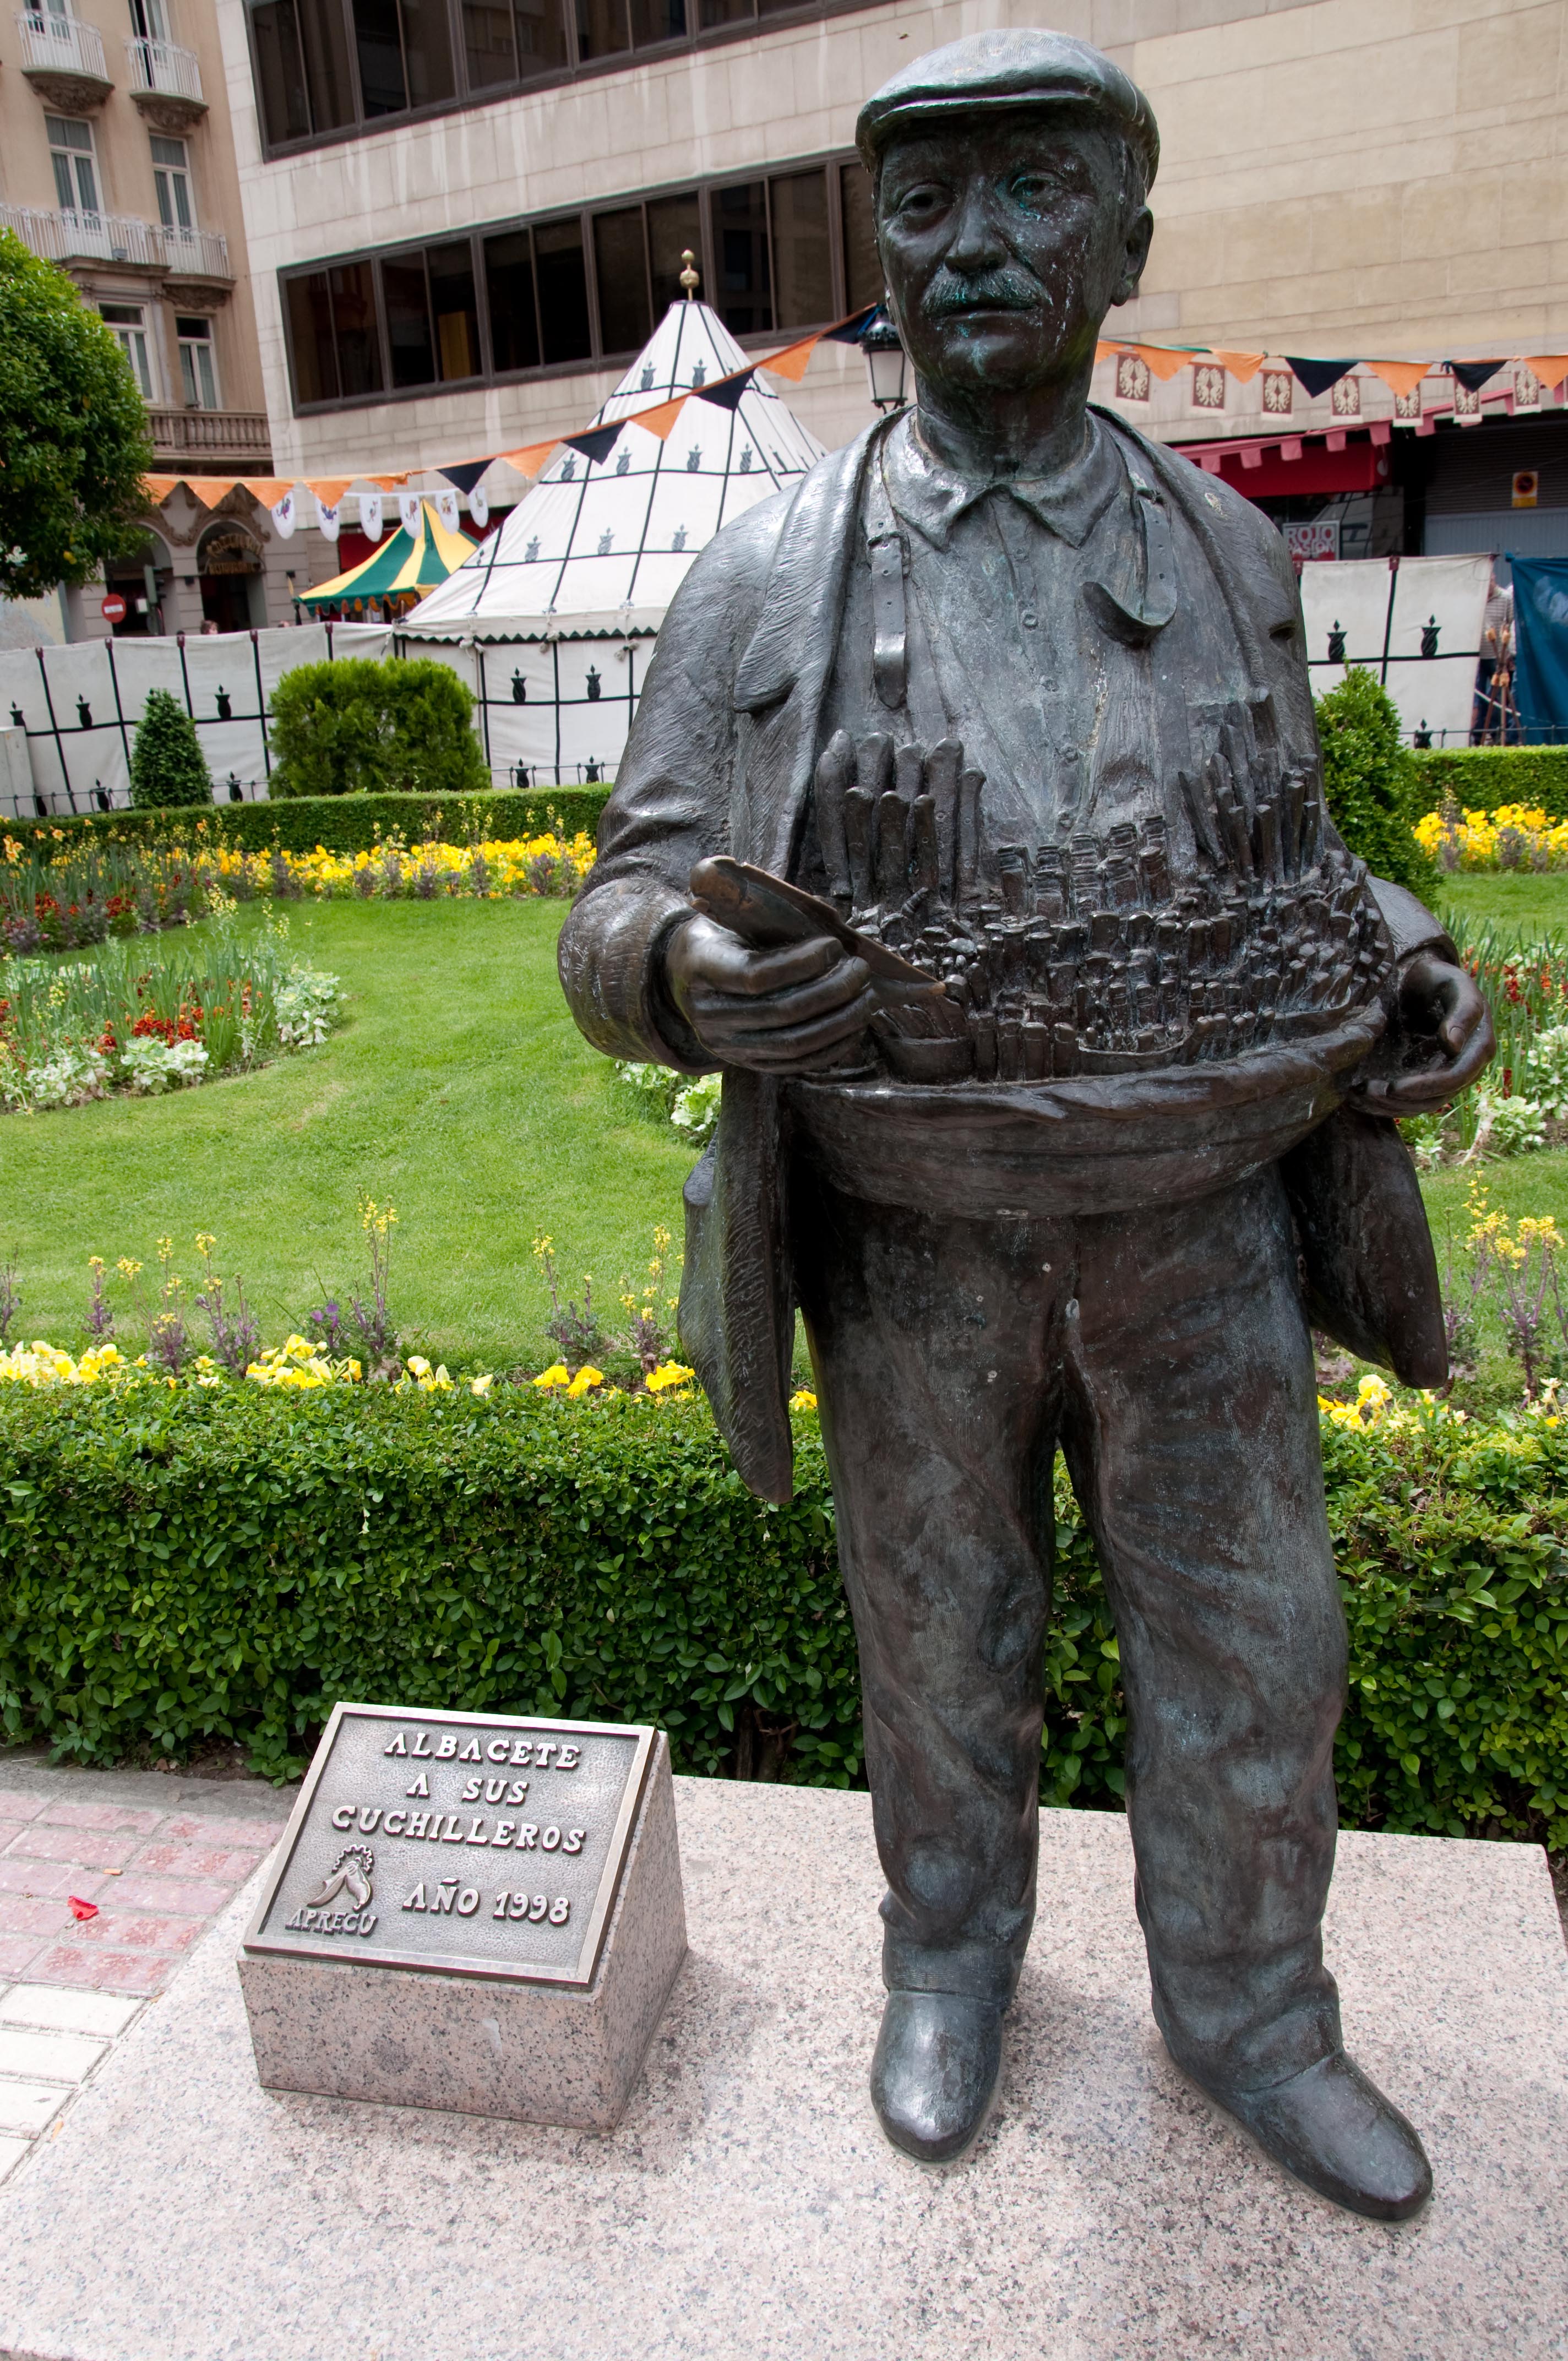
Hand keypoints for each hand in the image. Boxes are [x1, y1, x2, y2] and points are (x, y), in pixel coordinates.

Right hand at [664, 913, 874, 1073]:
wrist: (684, 976)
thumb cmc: (720, 937)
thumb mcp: (731, 917)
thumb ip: (772, 918)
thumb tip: (832, 920)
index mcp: (701, 969)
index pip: (755, 976)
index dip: (801, 964)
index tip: (833, 946)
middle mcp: (708, 1015)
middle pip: (781, 1012)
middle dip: (831, 991)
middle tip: (860, 970)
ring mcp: (726, 1046)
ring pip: (793, 1043)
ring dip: (839, 1021)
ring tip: (867, 998)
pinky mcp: (746, 1064)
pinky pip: (796, 1064)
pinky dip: (832, 1048)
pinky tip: (855, 1026)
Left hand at [1347, 952, 1495, 1117]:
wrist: (1419, 979)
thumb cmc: (1438, 977)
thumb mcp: (1453, 983)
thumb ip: (1462, 1011)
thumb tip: (1454, 1045)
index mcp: (1480, 1046)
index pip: (1455, 1077)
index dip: (1426, 1086)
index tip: (1395, 1087)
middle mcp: (1465, 1066)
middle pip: (1436, 1097)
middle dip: (1401, 1100)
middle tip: (1367, 1093)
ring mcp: (1444, 1074)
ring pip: (1420, 1104)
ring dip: (1389, 1106)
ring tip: (1358, 1097)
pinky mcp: (1423, 1076)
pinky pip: (1408, 1099)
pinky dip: (1384, 1102)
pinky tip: (1359, 1098)